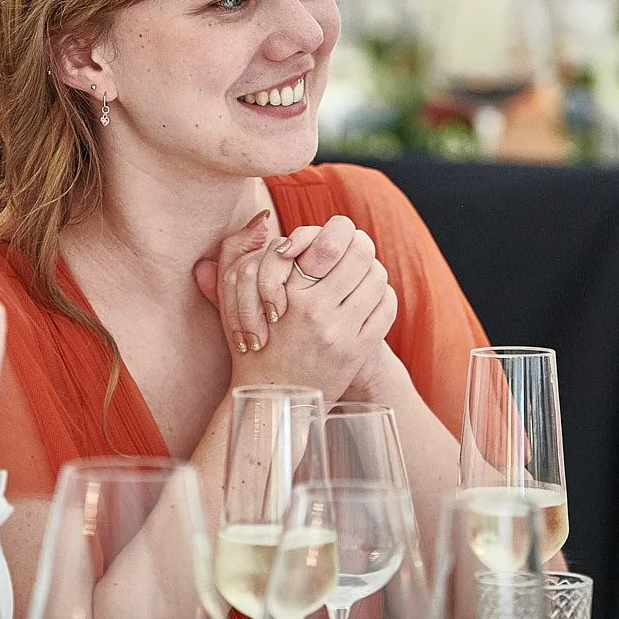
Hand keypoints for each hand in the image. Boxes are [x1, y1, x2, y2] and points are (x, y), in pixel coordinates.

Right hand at [194, 213, 395, 403]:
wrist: (271, 398)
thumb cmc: (252, 342)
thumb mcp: (232, 293)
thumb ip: (237, 250)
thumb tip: (262, 219)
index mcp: (288, 292)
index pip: (332, 240)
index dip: (339, 232)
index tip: (336, 238)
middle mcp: (315, 311)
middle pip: (362, 252)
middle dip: (360, 246)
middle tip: (355, 251)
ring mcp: (340, 333)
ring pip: (377, 278)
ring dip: (372, 271)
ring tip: (361, 276)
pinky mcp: (358, 352)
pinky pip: (386, 308)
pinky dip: (382, 296)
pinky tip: (370, 298)